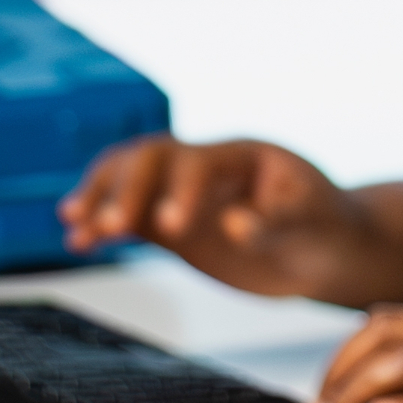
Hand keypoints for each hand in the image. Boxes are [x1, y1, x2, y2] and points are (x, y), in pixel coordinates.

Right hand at [59, 136, 381, 296]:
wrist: (324, 246)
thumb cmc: (325, 228)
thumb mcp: (313, 225)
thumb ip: (276, 224)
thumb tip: (234, 223)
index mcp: (245, 156)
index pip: (200, 161)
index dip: (182, 190)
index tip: (173, 228)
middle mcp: (208, 167)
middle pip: (154, 158)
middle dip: (128, 187)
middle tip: (110, 226)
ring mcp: (187, 192)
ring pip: (132, 177)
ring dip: (103, 197)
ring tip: (76, 226)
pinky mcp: (174, 223)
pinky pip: (132, 214)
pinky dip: (104, 222)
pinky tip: (79, 240)